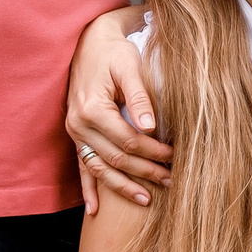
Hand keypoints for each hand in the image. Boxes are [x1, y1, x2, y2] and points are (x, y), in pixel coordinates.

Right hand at [66, 13, 171, 212]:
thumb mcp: (129, 66)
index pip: (128, 141)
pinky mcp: (76, 136)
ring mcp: (75, 133)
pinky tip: (95, 210)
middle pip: (116, 159)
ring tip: (147, 200)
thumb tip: (151, 127)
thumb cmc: (113, 52)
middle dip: (145, 172)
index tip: (176, 156)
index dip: (153, 153)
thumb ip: (139, 97)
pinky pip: (81, 167)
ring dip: (123, 187)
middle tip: (172, 180)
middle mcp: (79, 125)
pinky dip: (89, 189)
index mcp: (92, 109)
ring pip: (100, 168)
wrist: (90, 42)